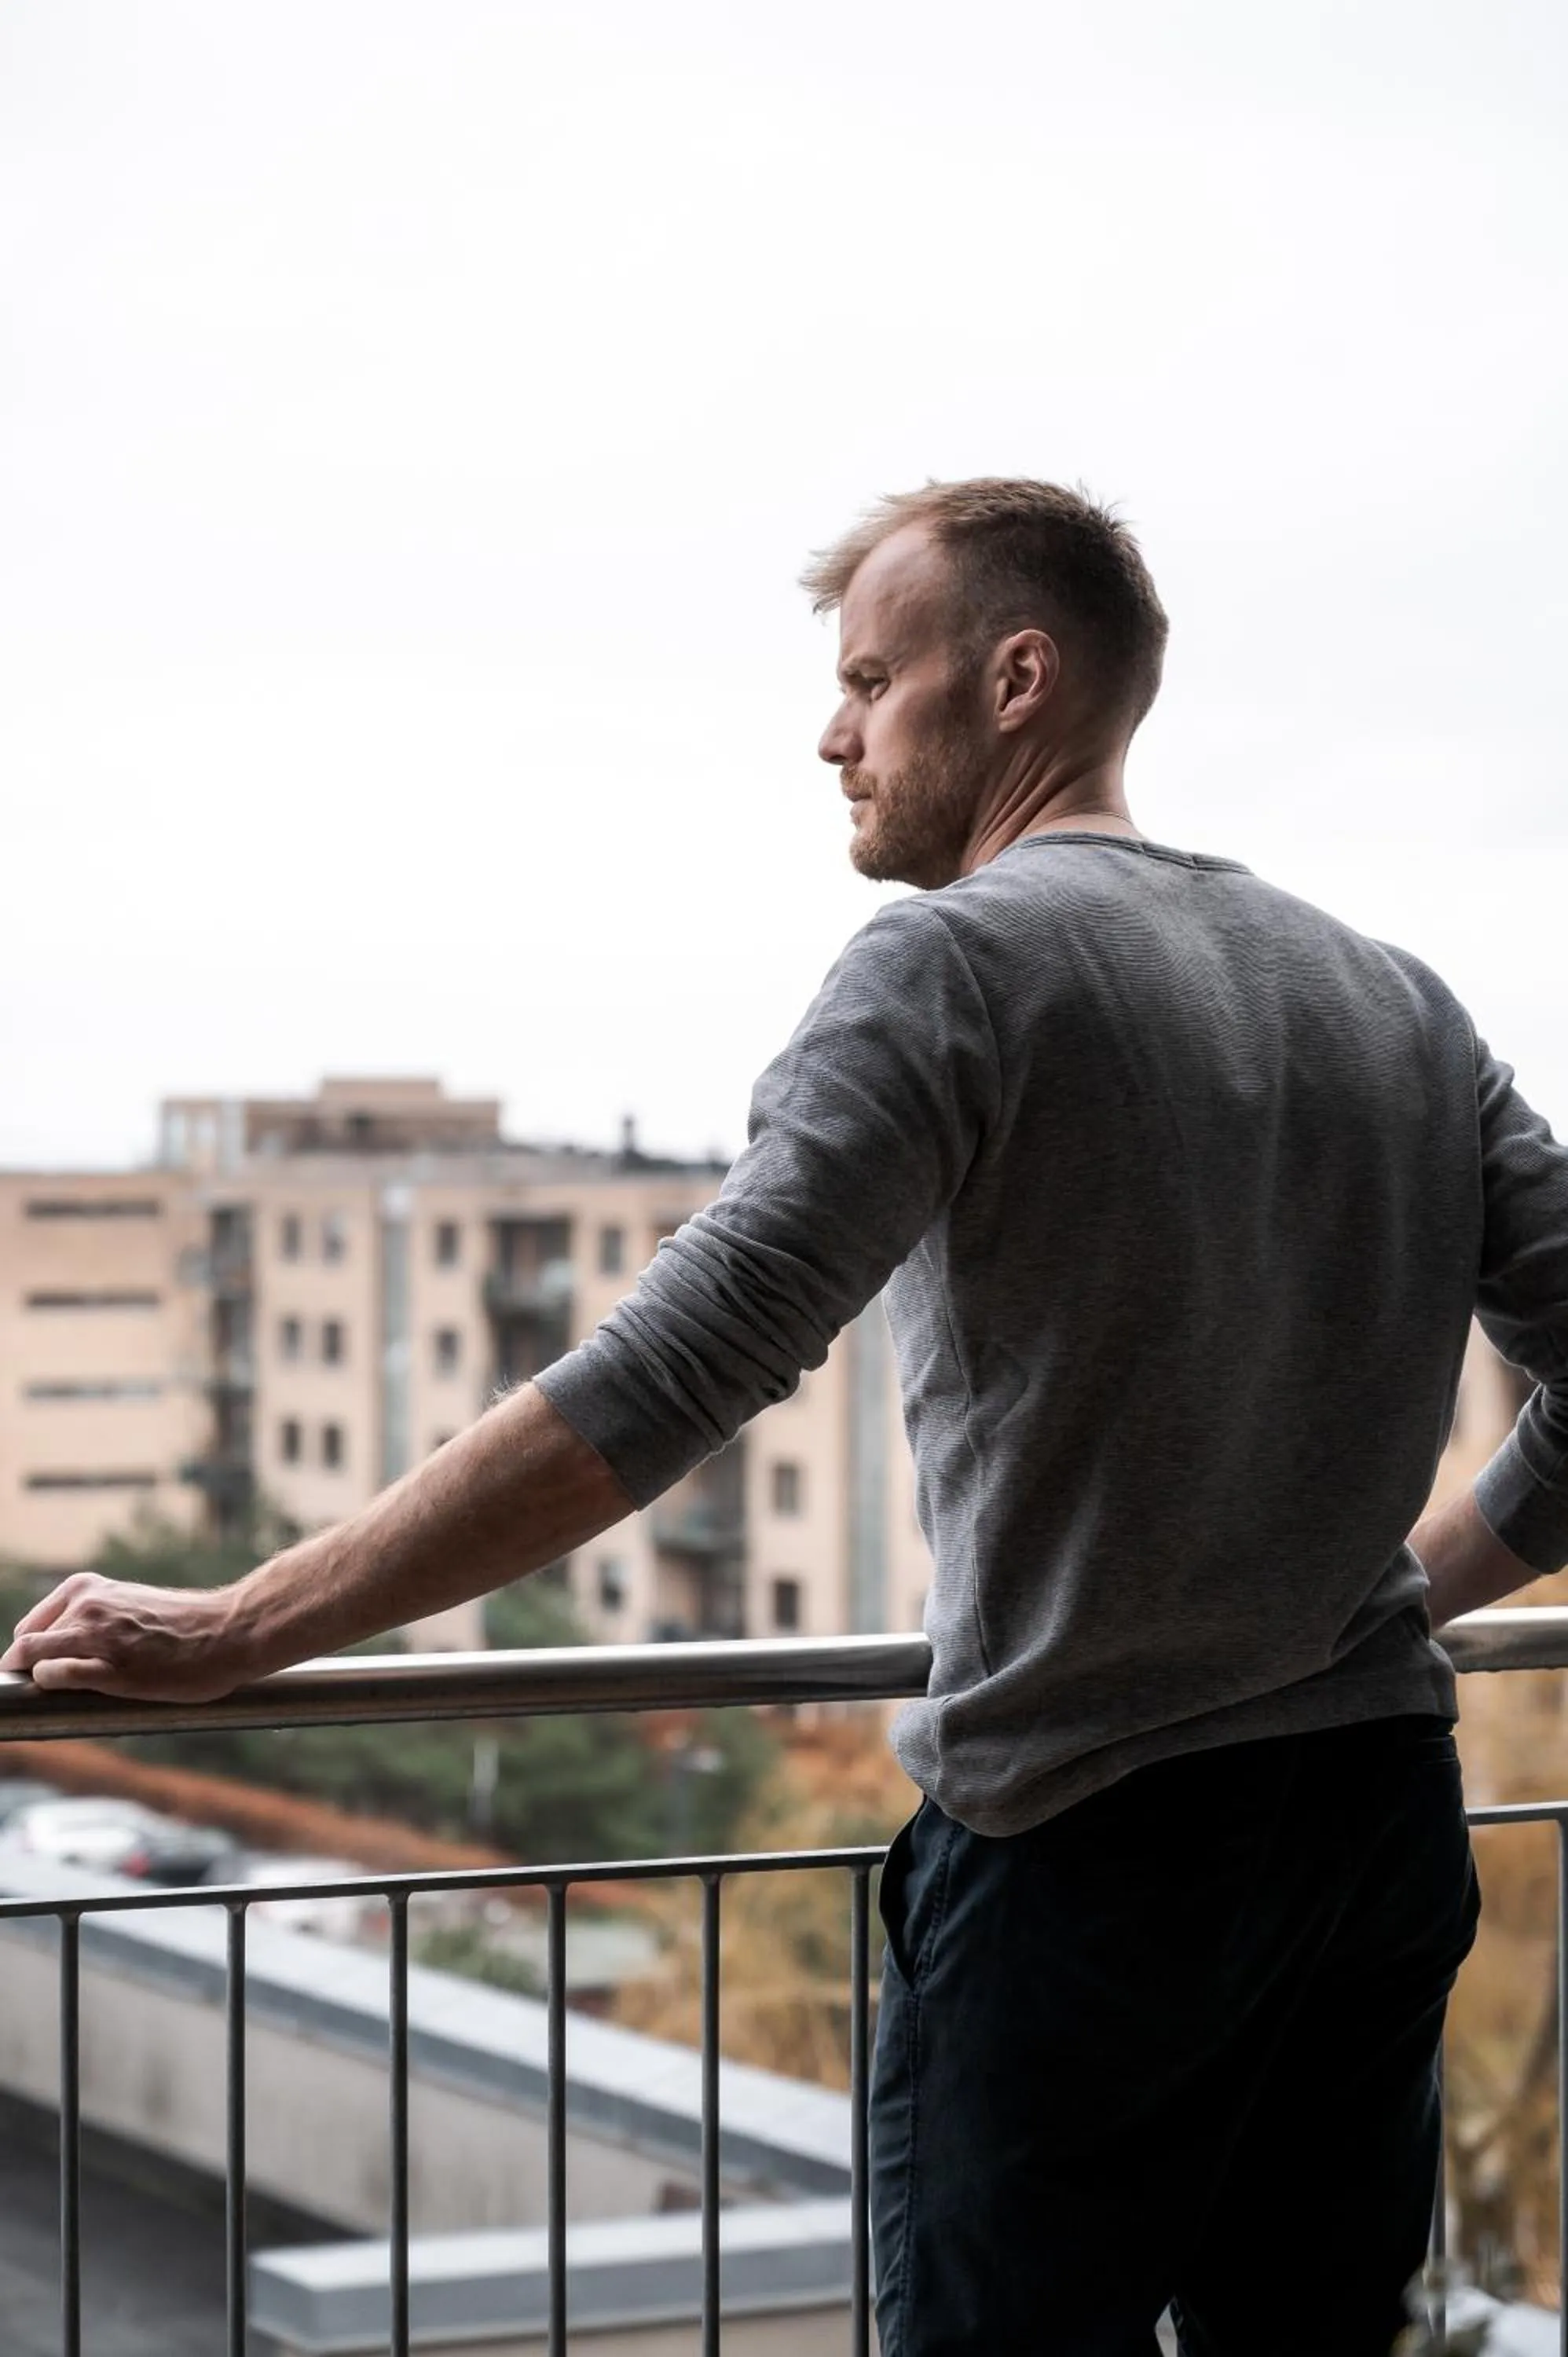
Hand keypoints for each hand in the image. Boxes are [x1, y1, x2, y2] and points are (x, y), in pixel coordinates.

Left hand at [1, 1574, 256, 1701]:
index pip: (30, 1627)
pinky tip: (70, 1695)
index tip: (44, 1672)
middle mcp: (86, 1605)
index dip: (34, 1654)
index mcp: (87, 1588)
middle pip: (27, 1646)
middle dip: (29, 1669)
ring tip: (62, 1698)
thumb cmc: (187, 1625)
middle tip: (53, 1692)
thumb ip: (98, 1621)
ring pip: (32, 1658)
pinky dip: (52, 1686)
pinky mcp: (111, 1669)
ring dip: (37, 1679)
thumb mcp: (130, 1606)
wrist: (229, 1632)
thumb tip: (70, 1654)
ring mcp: (97, 1636)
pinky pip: (55, 1676)